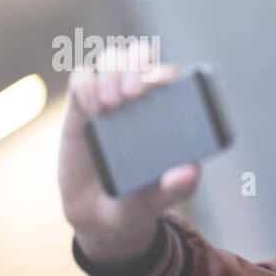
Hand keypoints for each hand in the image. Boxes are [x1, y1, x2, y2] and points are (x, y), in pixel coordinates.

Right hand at [58, 40, 201, 263]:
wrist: (99, 219)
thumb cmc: (139, 204)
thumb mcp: (159, 201)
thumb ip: (177, 188)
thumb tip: (193, 169)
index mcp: (167, 115)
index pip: (169, 75)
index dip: (164, 71)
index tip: (158, 84)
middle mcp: (140, 101)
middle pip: (139, 55)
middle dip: (135, 64)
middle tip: (132, 94)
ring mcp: (110, 100)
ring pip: (111, 59)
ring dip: (111, 72)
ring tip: (111, 105)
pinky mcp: (81, 107)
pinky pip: (81, 76)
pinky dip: (86, 83)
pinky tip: (92, 108)